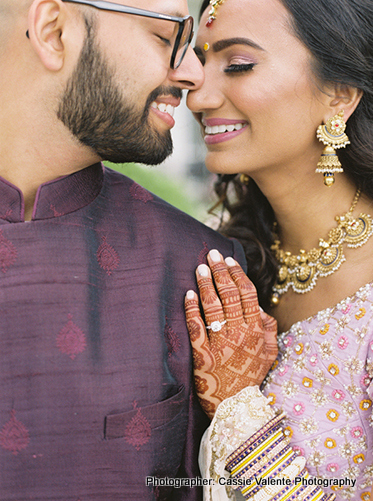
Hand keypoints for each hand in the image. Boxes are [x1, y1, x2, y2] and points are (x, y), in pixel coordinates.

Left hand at [185, 249, 276, 418]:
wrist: (235, 407)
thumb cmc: (250, 376)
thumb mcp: (268, 354)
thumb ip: (268, 329)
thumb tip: (261, 307)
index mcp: (256, 331)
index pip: (248, 295)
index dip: (238, 275)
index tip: (229, 260)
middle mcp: (239, 334)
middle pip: (230, 295)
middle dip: (220, 272)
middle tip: (211, 254)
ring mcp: (220, 344)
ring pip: (213, 307)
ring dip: (206, 285)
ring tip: (200, 268)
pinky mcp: (202, 354)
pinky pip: (196, 326)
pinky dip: (192, 308)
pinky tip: (188, 293)